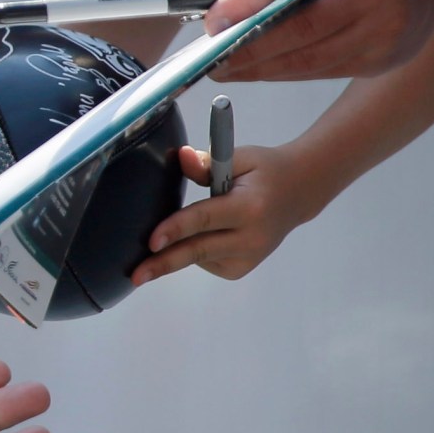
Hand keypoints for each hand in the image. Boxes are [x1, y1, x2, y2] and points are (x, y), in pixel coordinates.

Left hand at [128, 144, 322, 286]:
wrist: (298, 193)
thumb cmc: (263, 171)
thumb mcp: (240, 157)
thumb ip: (207, 163)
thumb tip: (181, 157)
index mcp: (249, 207)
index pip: (205, 219)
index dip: (176, 229)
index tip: (151, 242)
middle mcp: (251, 238)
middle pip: (198, 250)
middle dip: (163, 263)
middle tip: (135, 275)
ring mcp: (249, 258)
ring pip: (198, 257)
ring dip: (178, 246)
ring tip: (189, 224)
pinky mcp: (241, 269)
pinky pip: (205, 262)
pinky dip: (196, 250)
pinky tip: (208, 232)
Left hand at [205, 0, 433, 80]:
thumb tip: (226, 15)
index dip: (248, 3)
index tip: (213, 22)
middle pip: (303, 29)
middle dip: (249, 49)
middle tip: (212, 60)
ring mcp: (390, 27)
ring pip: (314, 59)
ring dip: (264, 69)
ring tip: (228, 70)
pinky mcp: (388, 56)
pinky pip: (328, 70)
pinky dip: (291, 71)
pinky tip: (264, 70)